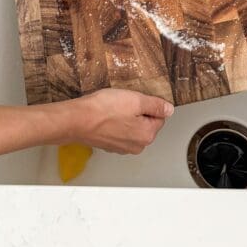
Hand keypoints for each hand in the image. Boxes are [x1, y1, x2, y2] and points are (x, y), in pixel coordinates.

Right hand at [47, 89, 174, 154]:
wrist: (77, 119)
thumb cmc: (103, 110)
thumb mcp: (136, 100)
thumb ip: (156, 105)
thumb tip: (169, 109)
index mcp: (147, 135)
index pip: (159, 117)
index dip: (148, 104)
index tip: (136, 99)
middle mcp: (136, 146)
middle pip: (146, 123)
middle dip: (138, 112)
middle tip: (124, 103)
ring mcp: (121, 147)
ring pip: (131, 127)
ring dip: (125, 117)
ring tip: (113, 108)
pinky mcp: (109, 145)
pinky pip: (118, 130)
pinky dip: (114, 122)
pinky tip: (106, 115)